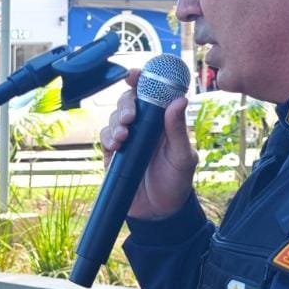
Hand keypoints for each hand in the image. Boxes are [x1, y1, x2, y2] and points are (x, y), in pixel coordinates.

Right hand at [99, 68, 197, 219]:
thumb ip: (178, 130)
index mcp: (164, 122)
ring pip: (115, 118)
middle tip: (130, 116)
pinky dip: (108, 137)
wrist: (160, 213)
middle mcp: (145, 127)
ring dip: (116, 121)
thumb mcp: (183, 157)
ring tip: (123, 136)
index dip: (143, 80)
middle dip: (126, 104)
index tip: (134, 75)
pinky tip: (116, 145)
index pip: (153, 94)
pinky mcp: (114, 155)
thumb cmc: (177, 183)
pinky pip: (105, 138)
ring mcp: (128, 140)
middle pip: (129, 102)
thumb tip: (180, 99)